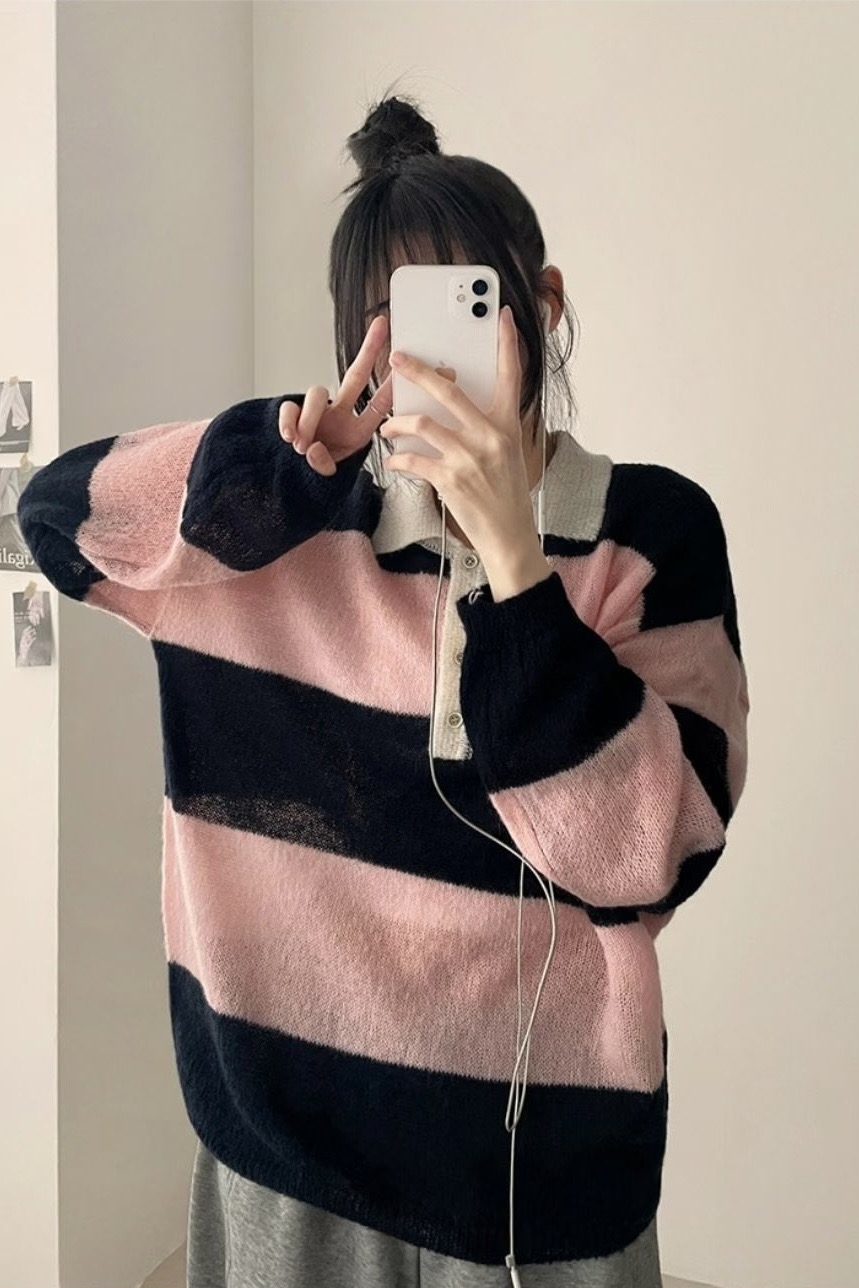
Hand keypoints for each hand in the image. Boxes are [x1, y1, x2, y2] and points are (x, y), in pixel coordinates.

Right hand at [278, 315, 393, 475]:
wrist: (292, 483)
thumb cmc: (315, 478)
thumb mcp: (328, 475)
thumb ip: (323, 465)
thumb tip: (313, 450)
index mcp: (357, 430)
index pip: (380, 404)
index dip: (394, 386)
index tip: (413, 363)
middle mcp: (340, 414)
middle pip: (356, 375)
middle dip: (369, 350)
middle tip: (382, 327)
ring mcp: (317, 412)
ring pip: (317, 394)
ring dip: (311, 418)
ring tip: (303, 444)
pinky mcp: (293, 413)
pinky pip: (290, 407)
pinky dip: (289, 421)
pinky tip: (289, 437)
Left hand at [379, 304, 536, 555]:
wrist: (509, 536)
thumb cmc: (507, 496)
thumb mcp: (509, 455)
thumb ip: (488, 429)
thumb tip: (457, 409)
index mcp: (507, 426)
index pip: (511, 376)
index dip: (507, 343)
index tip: (501, 316)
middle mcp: (490, 436)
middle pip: (449, 391)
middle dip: (418, 372)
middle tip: (397, 360)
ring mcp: (469, 457)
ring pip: (422, 423)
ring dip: (397, 424)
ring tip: (388, 428)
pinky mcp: (450, 480)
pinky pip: (413, 459)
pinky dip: (398, 459)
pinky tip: (393, 461)